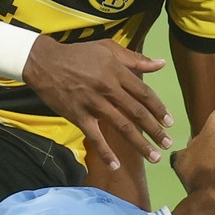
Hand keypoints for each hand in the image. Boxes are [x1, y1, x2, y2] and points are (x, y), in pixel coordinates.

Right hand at [21, 38, 171, 170]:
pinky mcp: (78, 115)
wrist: (44, 62)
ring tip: (154, 156)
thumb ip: (135, 58)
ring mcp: (93, 104)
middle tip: (168, 143)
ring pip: (122, 127)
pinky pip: (95, 137)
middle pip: (137, 113)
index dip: (159, 109)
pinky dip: (105, 152)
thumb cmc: (77, 54)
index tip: (170, 122)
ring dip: (140, 144)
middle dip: (155, 130)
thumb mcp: (107, 48)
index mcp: (117, 72)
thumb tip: (161, 64)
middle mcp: (108, 89)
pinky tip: (115, 165)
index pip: (144, 93)